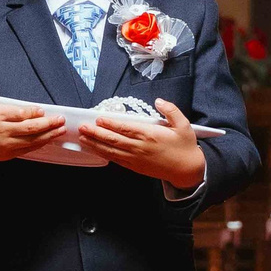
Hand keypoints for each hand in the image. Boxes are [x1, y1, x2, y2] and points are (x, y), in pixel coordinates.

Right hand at [0, 66, 60, 175]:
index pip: (19, 114)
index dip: (33, 113)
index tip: (42, 111)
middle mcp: (2, 130)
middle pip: (30, 128)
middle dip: (48, 124)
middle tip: (61, 119)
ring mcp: (6, 144)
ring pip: (31, 140)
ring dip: (48, 135)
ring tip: (61, 130)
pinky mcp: (7, 154)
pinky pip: (27, 149)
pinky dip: (39, 145)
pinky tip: (48, 140)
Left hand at [79, 98, 207, 190]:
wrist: (187, 170)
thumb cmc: (185, 146)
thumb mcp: (183, 125)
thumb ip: (171, 111)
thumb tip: (158, 101)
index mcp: (150, 135)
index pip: (125, 128)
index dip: (110, 123)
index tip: (98, 118)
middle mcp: (140, 147)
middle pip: (113, 140)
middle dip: (96, 133)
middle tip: (82, 127)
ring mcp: (136, 159)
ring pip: (111, 151)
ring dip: (95, 144)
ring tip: (82, 138)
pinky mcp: (135, 167)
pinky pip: (116, 160)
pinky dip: (104, 154)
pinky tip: (95, 149)